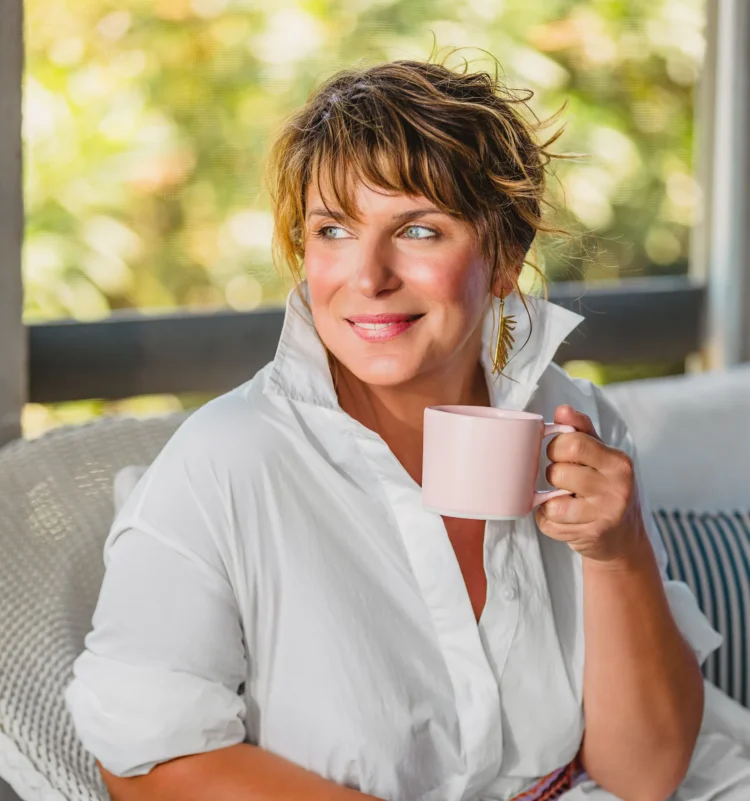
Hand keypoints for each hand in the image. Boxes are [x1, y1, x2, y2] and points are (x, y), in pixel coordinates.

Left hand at [535, 405, 649, 565]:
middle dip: (552, 474)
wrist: (625, 538)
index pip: (572, 444)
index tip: (559, 454)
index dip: (555, 447)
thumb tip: (562, 409)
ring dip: (549, 501)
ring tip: (565, 499)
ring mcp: (605, 515)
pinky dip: (548, 520)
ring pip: (552, 502)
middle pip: (558, 472)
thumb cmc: (607, 487)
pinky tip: (564, 517)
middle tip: (562, 479)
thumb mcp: (602, 454)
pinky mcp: (591, 536)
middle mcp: (617, 488)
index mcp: (618, 462)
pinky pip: (549, 523)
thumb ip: (581, 429)